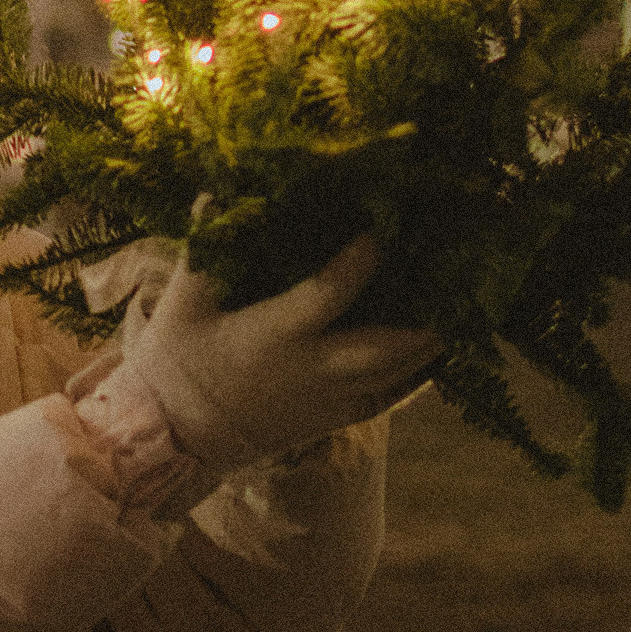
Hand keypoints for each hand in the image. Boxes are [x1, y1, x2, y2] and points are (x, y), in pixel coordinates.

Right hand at [110, 236, 436, 475]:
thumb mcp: (181, 305)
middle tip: (456, 289)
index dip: (362, 260)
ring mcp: (325, 400)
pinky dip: (409, 382)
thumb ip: (202, 252)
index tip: (384, 230)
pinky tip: (427, 364)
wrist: (174, 438)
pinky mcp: (326, 421)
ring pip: (392, 378)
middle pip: (385, 348)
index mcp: (278, 334)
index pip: (332, 291)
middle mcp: (313, 369)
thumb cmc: (176, 365)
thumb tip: (213, 194)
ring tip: (453, 321)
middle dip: (424, 322)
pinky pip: (381, 403)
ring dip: (426, 350)